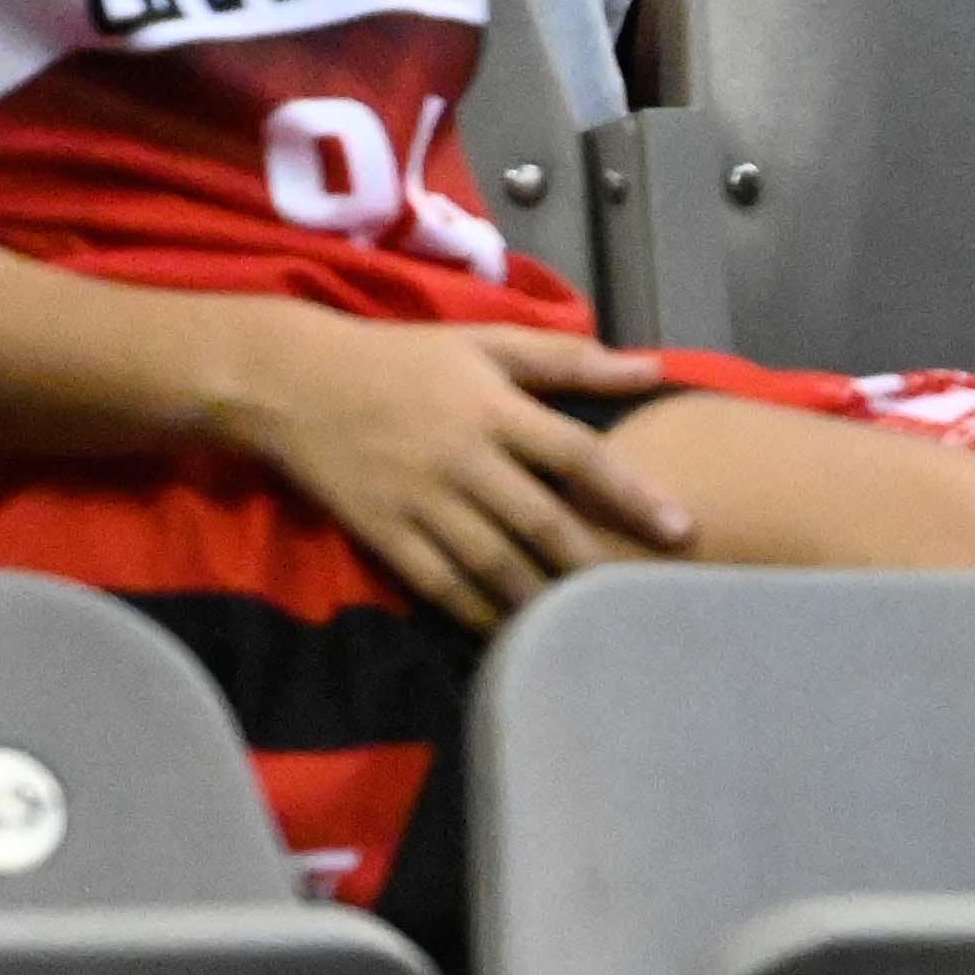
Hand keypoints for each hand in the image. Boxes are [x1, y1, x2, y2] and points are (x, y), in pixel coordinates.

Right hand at [212, 317, 692, 629]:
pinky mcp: (381, 531)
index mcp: (494, 408)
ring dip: (540, 597)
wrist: (294, 382)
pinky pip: (437, 583)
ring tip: (586, 627)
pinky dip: (474, 610)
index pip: (578, 455)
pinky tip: (508, 630)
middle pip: (540, 520)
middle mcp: (463, 459)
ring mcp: (419, 500)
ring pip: (491, 562)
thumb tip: (650, 367)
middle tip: (641, 596)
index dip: (632, 494)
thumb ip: (567, 359)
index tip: (680, 529)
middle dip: (592, 562)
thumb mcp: (485, 343)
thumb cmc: (405, 359)